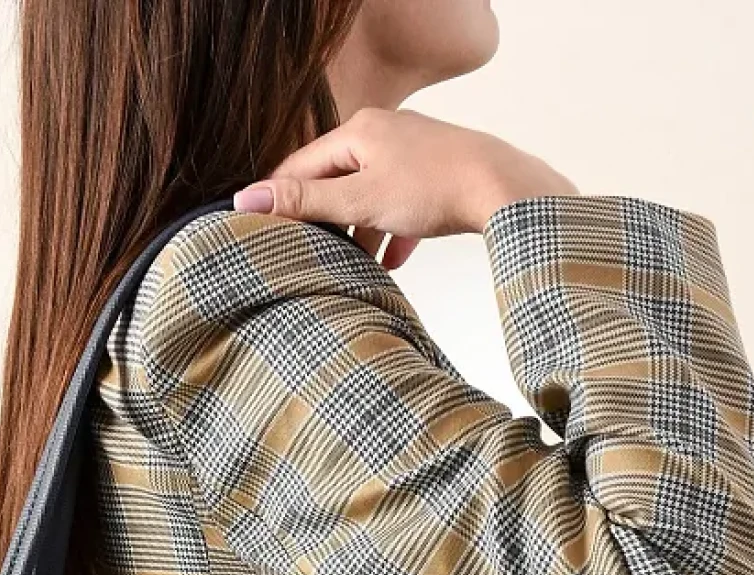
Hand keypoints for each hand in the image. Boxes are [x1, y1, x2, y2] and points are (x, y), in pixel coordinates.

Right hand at [233, 108, 578, 267]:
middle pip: (336, 180)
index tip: (262, 229)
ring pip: (370, 195)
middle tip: (308, 253)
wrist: (504, 190)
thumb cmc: (436, 188)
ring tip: (352, 265)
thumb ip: (305, 201)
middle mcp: (385, 132)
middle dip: (324, 219)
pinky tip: (392, 260)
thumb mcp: (359, 199)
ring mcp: (413, 152)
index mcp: (360, 130)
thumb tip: (248, 199)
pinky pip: (402, 205)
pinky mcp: (437, 175)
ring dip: (359, 231)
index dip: (280, 199)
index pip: (301, 164)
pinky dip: (392, 231)